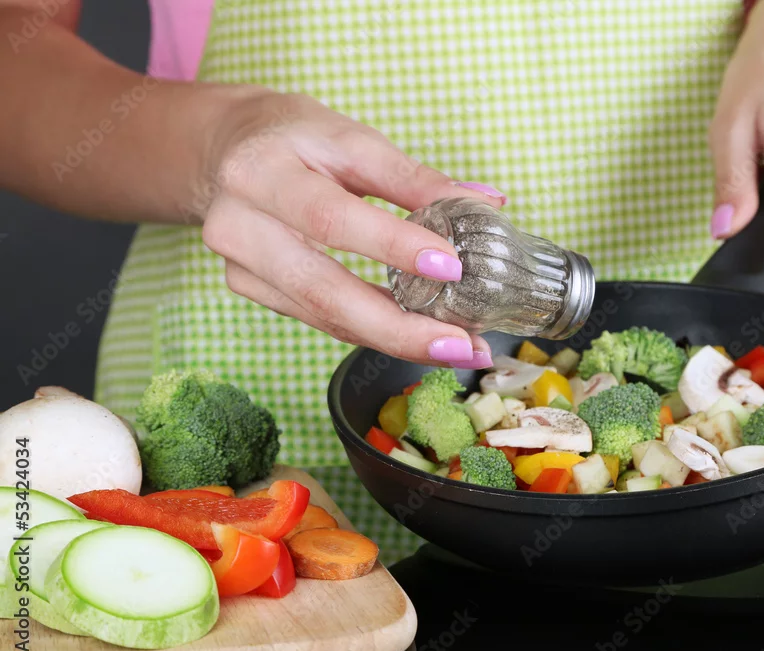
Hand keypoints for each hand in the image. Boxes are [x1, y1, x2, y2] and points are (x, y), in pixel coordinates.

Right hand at [199, 90, 503, 366]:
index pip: (331, 217)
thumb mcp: (353, 140)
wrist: (227, 146)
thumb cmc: (296, 138)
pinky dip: (371, 332)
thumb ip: (416, 178)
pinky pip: (319, 319)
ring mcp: (238, 264)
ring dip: (394, 340)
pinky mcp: (249, 289)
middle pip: (321, 288)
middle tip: (461, 344)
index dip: (391, 245)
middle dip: (398, 326)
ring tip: (455, 349)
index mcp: (261, 170)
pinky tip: (417, 339)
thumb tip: (487, 204)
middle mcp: (239, 223)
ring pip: (322, 315)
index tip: (451, 266)